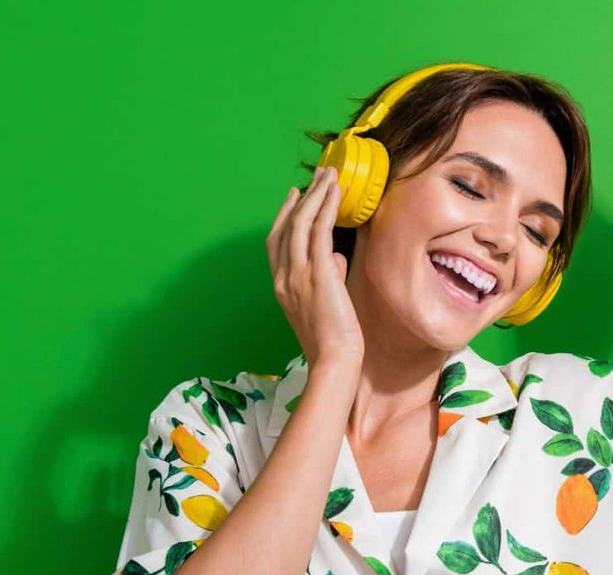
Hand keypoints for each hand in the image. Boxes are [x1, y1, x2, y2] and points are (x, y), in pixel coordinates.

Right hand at [266, 166, 363, 367]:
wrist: (334, 362)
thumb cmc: (334, 343)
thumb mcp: (325, 306)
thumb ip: (326, 278)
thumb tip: (335, 257)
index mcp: (282, 287)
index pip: (278, 243)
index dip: (285, 215)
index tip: (295, 196)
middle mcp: (283, 278)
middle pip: (286, 226)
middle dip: (301, 198)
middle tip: (317, 176)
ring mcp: (297, 275)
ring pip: (301, 223)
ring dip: (315, 195)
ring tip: (328, 174)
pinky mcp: (317, 273)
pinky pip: (318, 231)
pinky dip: (325, 207)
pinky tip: (334, 192)